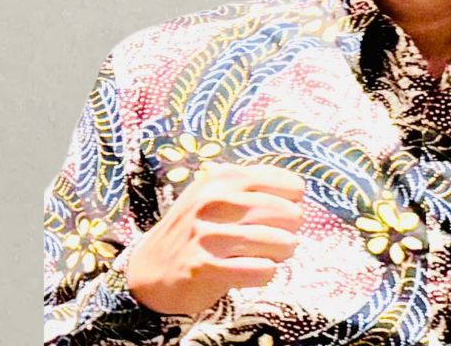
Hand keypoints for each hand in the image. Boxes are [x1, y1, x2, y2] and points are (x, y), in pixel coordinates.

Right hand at [124, 162, 305, 314]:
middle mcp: (213, 201)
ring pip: (280, 243)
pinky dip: (265, 273)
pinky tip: (252, 271)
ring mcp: (208, 234)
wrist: (151, 269)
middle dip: (290, 231)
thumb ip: (252, 188)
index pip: (290, 186)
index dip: (292, 204)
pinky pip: (262, 270)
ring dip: (280, 254)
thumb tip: (299, 197)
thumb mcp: (215, 195)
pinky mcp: (206, 267)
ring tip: (267, 256)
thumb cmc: (195, 230)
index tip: (278, 216)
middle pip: (290, 214)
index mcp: (221, 178)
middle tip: (275, 240)